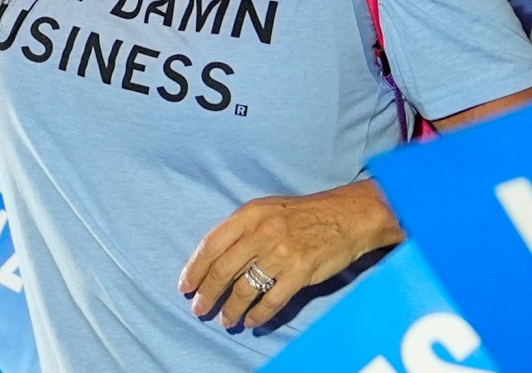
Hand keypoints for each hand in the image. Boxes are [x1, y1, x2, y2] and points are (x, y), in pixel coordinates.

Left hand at [179, 180, 399, 330]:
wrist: (346, 216)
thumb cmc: (303, 214)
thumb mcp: (266, 210)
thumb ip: (241, 230)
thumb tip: (214, 260)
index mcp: (249, 214)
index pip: (211, 245)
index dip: (194, 269)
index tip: (185, 287)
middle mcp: (262, 232)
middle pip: (223, 270)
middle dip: (208, 294)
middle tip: (200, 310)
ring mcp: (281, 253)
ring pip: (245, 289)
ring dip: (231, 309)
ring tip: (226, 320)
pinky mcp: (300, 272)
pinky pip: (272, 301)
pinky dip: (259, 315)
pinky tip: (252, 322)